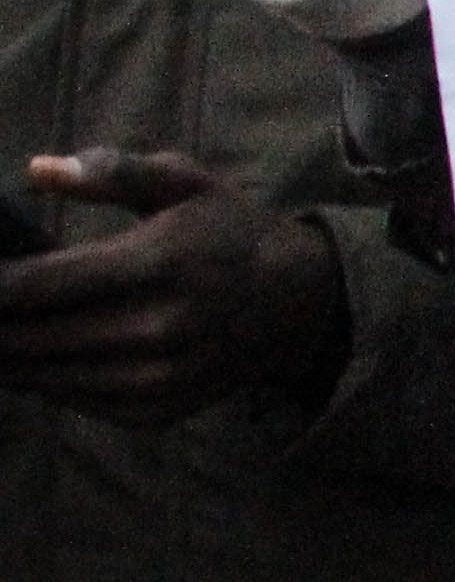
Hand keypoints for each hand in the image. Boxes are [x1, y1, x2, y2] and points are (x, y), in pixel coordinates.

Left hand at [0, 150, 352, 422]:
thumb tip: (39, 171)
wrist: (298, 303)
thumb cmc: (227, 231)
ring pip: (43, 375)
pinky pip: (72, 400)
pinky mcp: (156, 410)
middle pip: (29, 338)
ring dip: (4, 355)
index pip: (37, 286)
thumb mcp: (184, 183)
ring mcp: (158, 377)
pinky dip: (38, 379)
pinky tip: (23, 356)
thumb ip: (112, 173)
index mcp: (158, 264)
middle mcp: (159, 328)